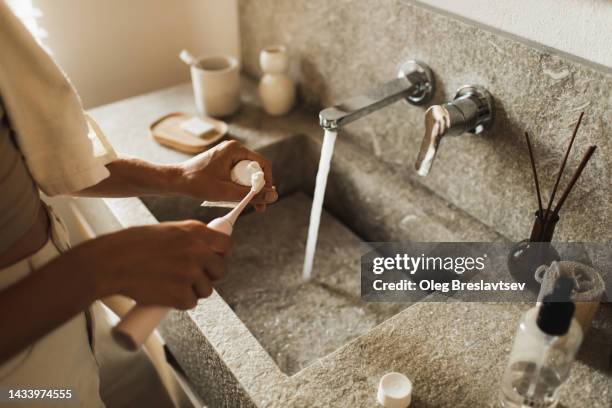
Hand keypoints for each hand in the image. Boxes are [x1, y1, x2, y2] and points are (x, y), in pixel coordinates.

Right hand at [56, 220, 230, 308]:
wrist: (110, 263)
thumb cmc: (131, 245)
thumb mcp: (166, 230)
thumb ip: (188, 238)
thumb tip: (205, 248)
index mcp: (195, 231)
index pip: (227, 244)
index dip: (222, 254)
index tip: (215, 259)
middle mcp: (197, 251)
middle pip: (221, 270)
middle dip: (210, 275)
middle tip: (193, 277)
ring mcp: (190, 273)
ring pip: (207, 289)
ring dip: (193, 290)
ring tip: (172, 285)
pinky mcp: (181, 294)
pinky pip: (191, 303)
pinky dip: (180, 303)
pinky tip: (166, 295)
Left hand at [176, 140, 277, 210]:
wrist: (175, 181)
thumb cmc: (197, 183)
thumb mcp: (227, 192)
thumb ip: (251, 195)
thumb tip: (274, 197)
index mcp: (235, 149)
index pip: (262, 164)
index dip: (267, 182)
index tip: (265, 197)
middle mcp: (233, 149)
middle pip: (255, 170)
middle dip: (257, 189)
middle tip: (258, 206)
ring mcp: (227, 155)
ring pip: (246, 174)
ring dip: (248, 190)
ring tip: (248, 205)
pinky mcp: (222, 163)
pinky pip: (238, 175)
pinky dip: (239, 187)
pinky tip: (237, 198)